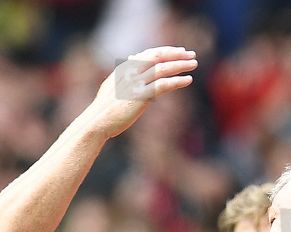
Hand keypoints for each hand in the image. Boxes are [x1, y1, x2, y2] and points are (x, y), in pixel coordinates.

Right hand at [78, 47, 197, 140]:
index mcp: (124, 68)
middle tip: (191, 55)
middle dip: (176, 54)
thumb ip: (124, 73)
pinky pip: (162, 85)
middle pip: (157, 56)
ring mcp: (135, 83)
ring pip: (162, 69)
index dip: (165, 51)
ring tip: (194, 65)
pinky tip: (188, 80)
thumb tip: (131, 59)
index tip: (178, 51)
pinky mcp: (140, 97)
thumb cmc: (104, 108)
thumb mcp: (113, 86)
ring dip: (180, 65)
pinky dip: (177, 81)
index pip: (148, 54)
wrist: (96, 122)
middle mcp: (130, 72)